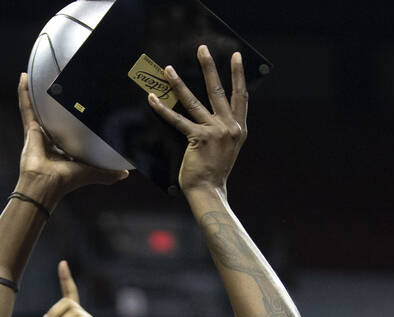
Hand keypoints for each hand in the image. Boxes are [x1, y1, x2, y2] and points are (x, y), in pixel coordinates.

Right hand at [16, 73, 127, 203]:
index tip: (76, 104)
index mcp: (62, 148)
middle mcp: (49, 139)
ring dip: (34, 92)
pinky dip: (24, 92)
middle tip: (57, 82)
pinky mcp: (30, 128)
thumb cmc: (67, 180)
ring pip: (36, 107)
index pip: (67, 129)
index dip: (70, 118)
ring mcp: (37, 132)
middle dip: (51, 101)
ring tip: (35, 75)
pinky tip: (25, 77)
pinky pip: (26, 106)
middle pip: (50, 115)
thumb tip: (125, 174)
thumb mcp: (91, 172)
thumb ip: (106, 173)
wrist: (46, 183)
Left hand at [148, 45, 247, 194]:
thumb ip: (225, 131)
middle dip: (209, 67)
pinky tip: (153, 97)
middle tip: (202, 49)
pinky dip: (163, 109)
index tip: (236, 58)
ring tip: (168, 68)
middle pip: (218, 91)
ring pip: (193, 101)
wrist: (210, 190)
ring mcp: (214, 132)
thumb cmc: (215, 171)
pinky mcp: (198, 138)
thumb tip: (216, 116)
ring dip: (178, 83)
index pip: (240, 97)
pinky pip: (177, 120)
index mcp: (239, 129)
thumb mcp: (228, 148)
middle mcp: (229, 127)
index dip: (238, 75)